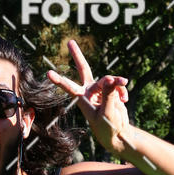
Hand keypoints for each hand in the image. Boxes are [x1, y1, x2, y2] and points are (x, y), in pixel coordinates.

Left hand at [47, 39, 129, 154]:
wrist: (118, 133)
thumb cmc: (108, 127)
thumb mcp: (107, 112)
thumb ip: (108, 95)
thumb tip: (109, 78)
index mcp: (83, 99)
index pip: (70, 87)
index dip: (60, 81)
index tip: (48, 74)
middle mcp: (89, 92)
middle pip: (84, 68)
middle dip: (77, 55)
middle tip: (69, 42)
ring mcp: (100, 89)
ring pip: (108, 79)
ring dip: (117, 83)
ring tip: (123, 93)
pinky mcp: (111, 90)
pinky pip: (117, 84)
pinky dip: (122, 90)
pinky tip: (125, 99)